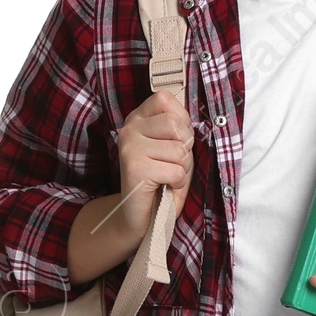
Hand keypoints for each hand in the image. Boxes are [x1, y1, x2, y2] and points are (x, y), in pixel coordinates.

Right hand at [69, 90, 195, 286]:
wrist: (142, 216)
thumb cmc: (163, 179)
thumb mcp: (173, 146)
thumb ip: (178, 128)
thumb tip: (187, 121)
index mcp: (138, 118)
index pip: (164, 99)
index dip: (180, 121)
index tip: (174, 140)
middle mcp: (129, 129)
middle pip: (176, 125)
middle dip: (185, 149)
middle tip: (172, 164)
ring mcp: (130, 147)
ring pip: (178, 150)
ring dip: (182, 168)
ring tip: (167, 176)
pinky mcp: (135, 168)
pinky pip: (175, 170)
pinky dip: (177, 182)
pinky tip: (165, 186)